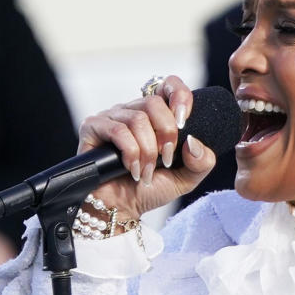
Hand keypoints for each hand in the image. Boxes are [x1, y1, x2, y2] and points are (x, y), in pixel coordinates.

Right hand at [78, 76, 216, 220]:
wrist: (121, 209)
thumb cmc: (149, 190)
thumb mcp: (186, 179)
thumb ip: (202, 162)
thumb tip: (193, 141)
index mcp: (155, 116)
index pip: (168, 86)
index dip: (179, 96)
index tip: (185, 122)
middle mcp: (132, 111)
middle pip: (154, 102)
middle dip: (166, 133)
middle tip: (166, 159)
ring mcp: (111, 117)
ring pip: (137, 118)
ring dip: (147, 151)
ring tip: (146, 172)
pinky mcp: (93, 127)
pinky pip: (118, 130)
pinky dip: (130, 153)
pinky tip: (131, 169)